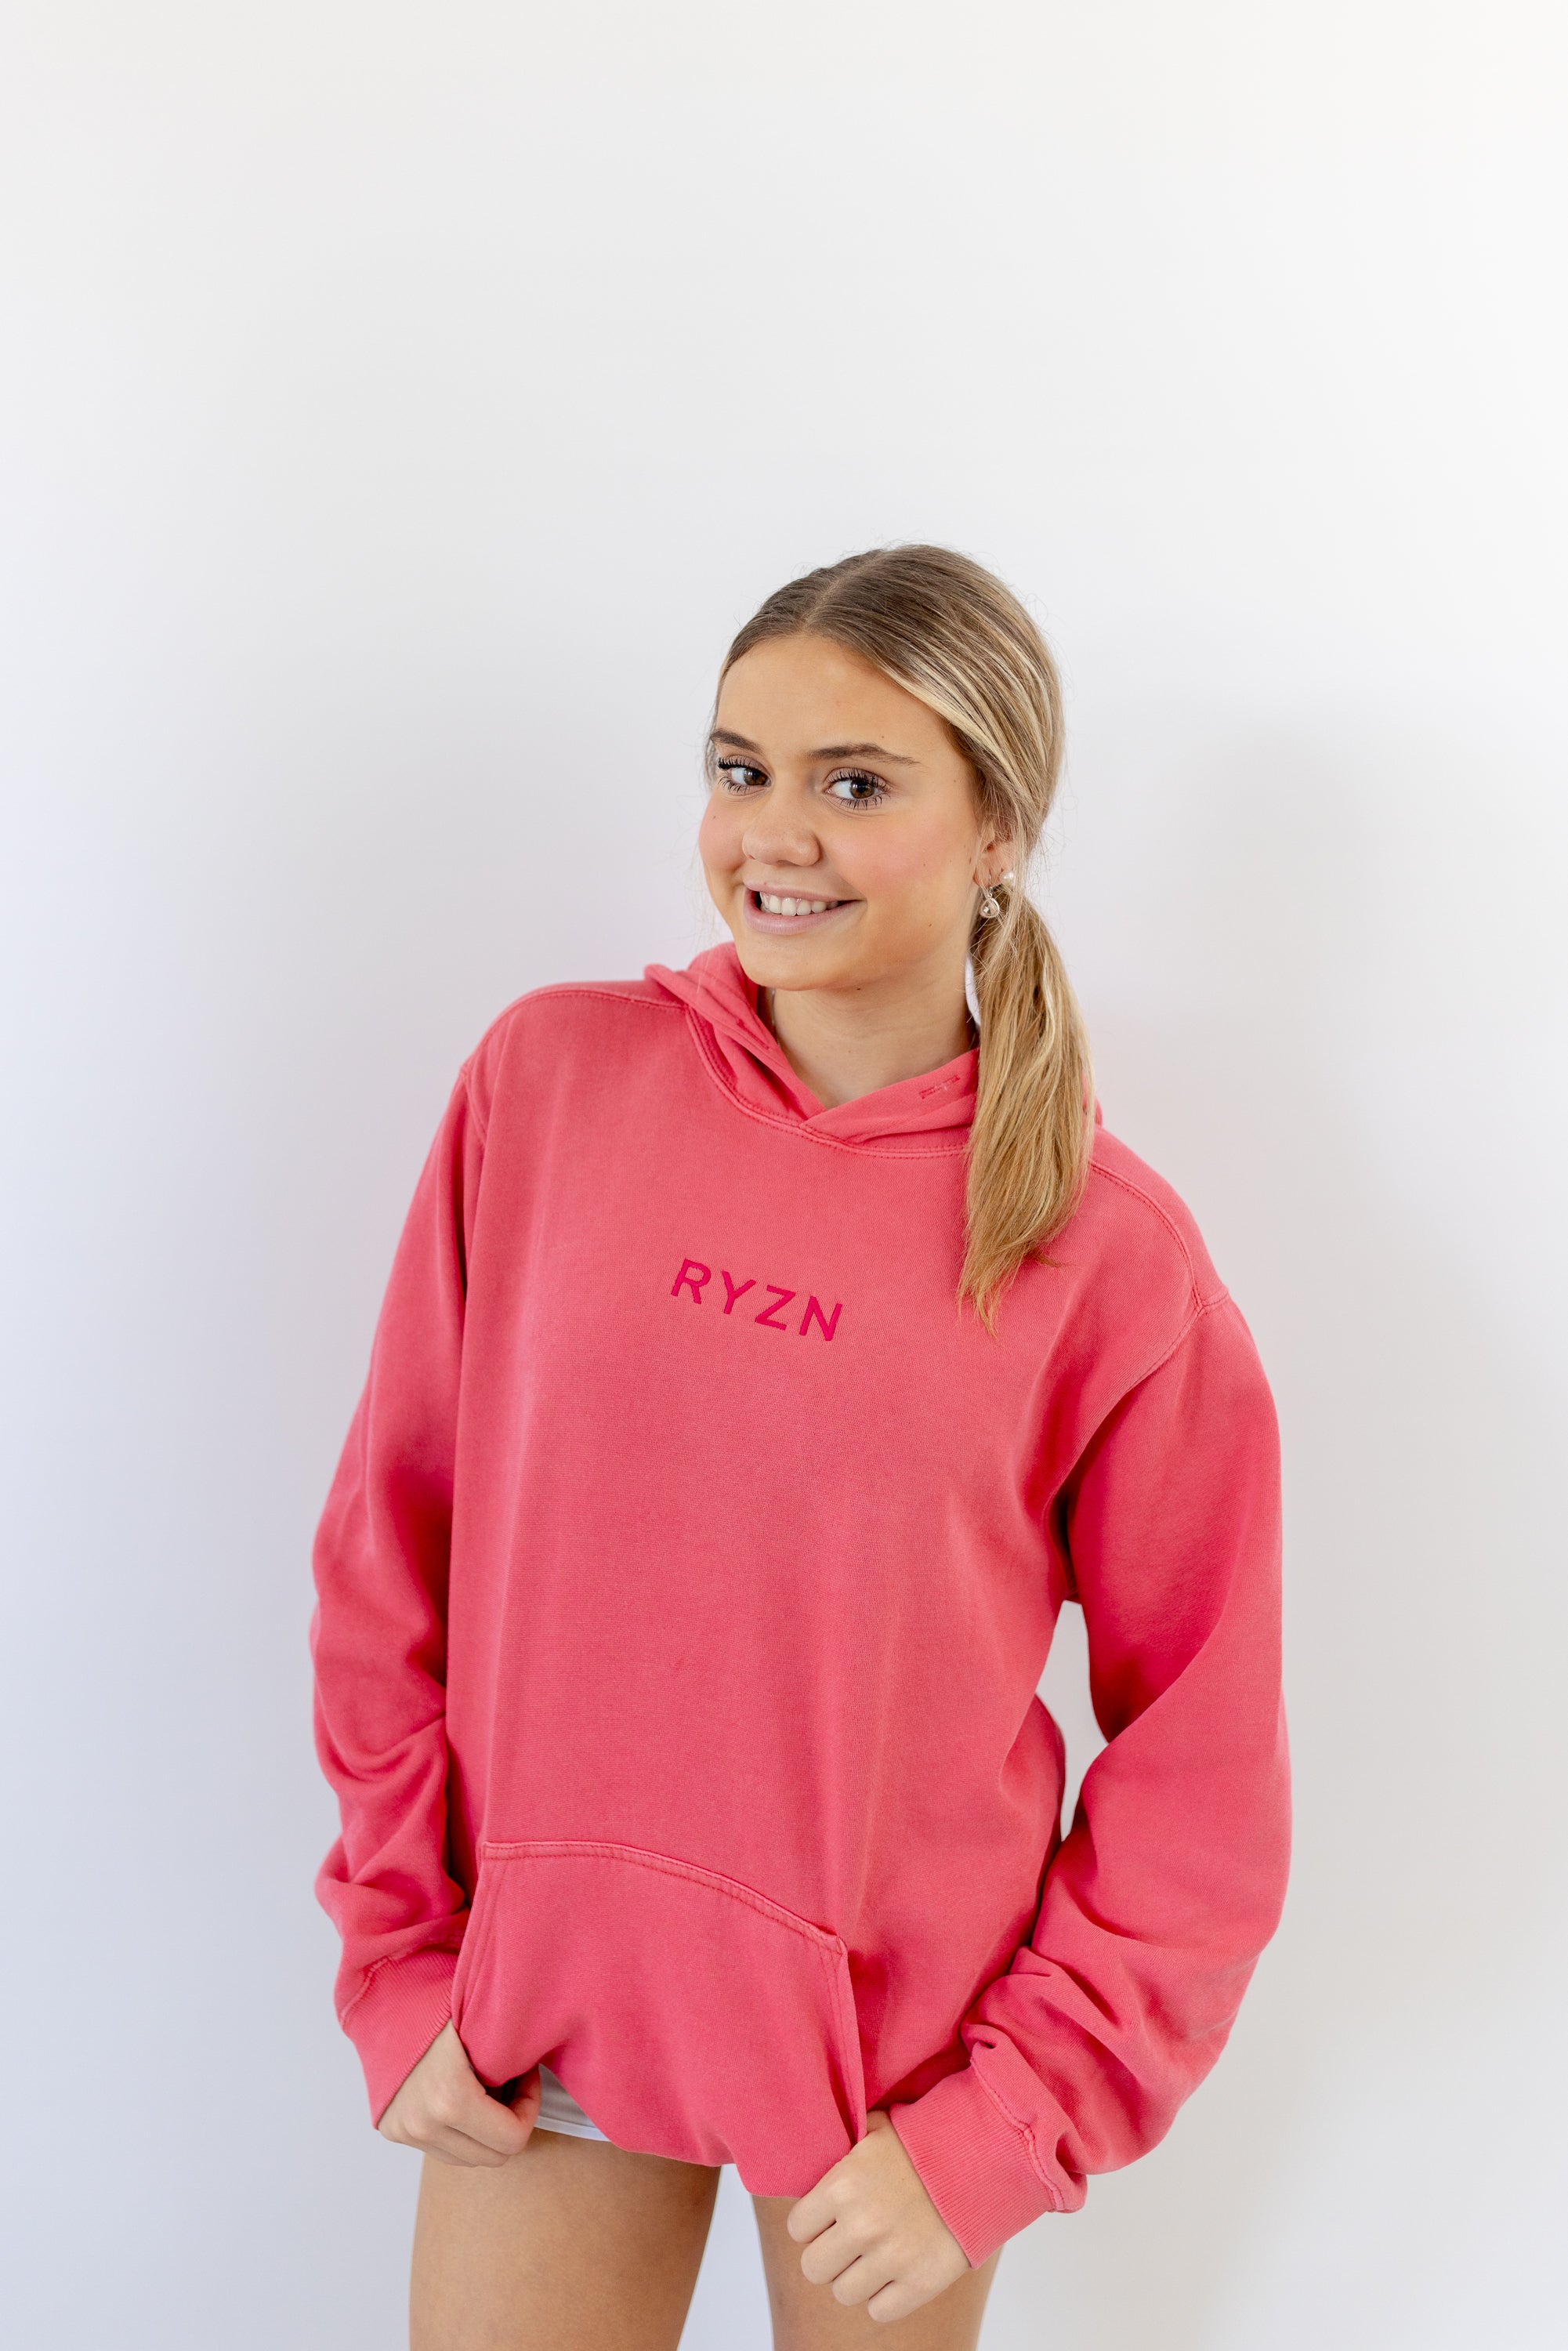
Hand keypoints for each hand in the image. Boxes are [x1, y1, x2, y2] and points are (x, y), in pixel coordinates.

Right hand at [377, 2020, 540, 2165]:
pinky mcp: (395, 2131)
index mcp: (450, 2101)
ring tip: (486, 2087)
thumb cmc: (437, 2004)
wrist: (381, 2001)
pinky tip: (461, 2094)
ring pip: (467, 2157)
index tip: (526, 2077)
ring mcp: (406, 2132)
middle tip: (511, 2082)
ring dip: (483, 2129)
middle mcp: (424, 2126)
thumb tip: (537, 2073)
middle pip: (492, 2156)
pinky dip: (459, 2129)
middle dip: (509, 2121)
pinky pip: (442, 2146)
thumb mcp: (481, 2027)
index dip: (529, 2108)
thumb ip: (509, 2058)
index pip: (513, 2140)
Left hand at [787, 2108, 969, 2322]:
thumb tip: (812, 2162)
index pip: (798, 2228)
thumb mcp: (874, 2130)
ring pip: (843, 2293)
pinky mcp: (920, 2283)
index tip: (829, 2218)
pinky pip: (879, 2311)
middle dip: (829, 2254)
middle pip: (813, 2268)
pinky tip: (896, 2271)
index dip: (813, 2224)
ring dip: (856, 2277)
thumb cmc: (923, 2142)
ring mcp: (891, 2257)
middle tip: (850, 2241)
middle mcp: (861, 2225)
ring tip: (875, 2255)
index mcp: (842, 2185)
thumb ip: (839, 2149)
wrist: (980, 2158)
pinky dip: (885, 2296)